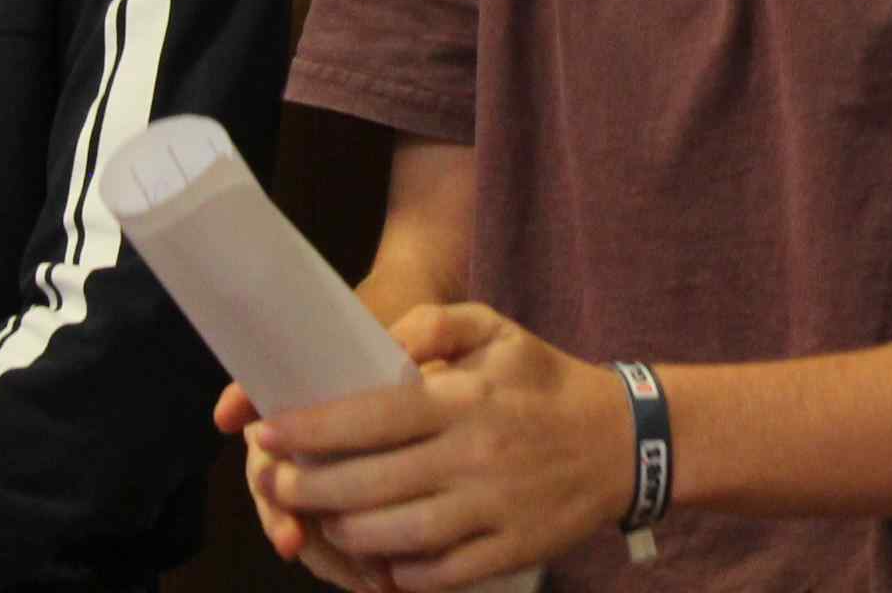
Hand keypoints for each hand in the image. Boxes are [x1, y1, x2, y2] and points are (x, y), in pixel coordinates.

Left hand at [247, 303, 637, 591]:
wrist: (624, 441)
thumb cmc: (545, 382)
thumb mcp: (496, 329)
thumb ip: (432, 324)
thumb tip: (374, 346)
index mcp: (465, 399)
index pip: (371, 415)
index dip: (310, 428)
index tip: (267, 430)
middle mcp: (474, 456)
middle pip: (369, 483)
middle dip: (308, 486)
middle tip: (277, 482)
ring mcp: (491, 510)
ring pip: (394, 534)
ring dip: (344, 531)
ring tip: (319, 518)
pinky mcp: (508, 550)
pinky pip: (436, 574)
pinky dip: (396, 572)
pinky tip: (375, 556)